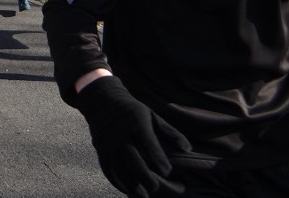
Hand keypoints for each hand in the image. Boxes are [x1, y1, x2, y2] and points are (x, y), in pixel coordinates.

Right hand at [75, 76, 189, 196]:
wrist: (103, 101)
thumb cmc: (133, 111)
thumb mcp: (152, 115)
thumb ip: (170, 133)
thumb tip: (188, 149)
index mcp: (136, 121)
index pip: (148, 143)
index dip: (158, 158)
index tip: (167, 171)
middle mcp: (120, 132)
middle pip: (132, 158)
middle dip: (144, 175)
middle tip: (155, 187)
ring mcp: (108, 142)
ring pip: (118, 167)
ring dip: (130, 183)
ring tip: (143, 195)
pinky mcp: (100, 149)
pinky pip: (107, 169)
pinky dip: (117, 182)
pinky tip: (128, 190)